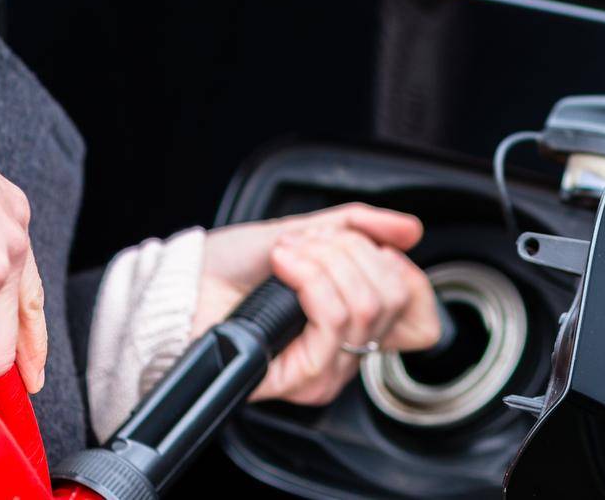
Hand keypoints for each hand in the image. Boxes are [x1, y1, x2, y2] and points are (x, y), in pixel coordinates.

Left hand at [193, 204, 440, 405]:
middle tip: (309, 244)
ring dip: (323, 261)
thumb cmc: (232, 265)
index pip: (418, 309)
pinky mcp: (301, 379)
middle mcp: (347, 351)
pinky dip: (308, 277)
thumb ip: (357, 226)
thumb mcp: (304, 230)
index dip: (404, 269)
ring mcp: (327, 369)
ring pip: (363, 306)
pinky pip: (332, 319)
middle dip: (350, 251)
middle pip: (393, 297)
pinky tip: (284, 267)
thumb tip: (408, 230)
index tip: (374, 247)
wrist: (186, 283)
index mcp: (355, 319)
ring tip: (289, 255)